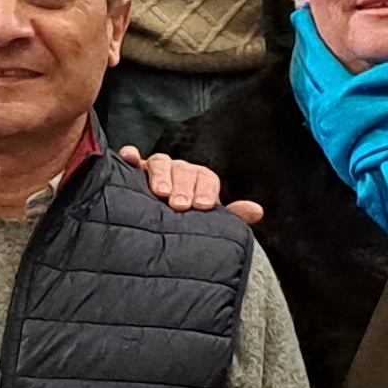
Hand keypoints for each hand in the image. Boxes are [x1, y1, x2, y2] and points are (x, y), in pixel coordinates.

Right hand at [121, 147, 260, 226]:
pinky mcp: (133, 172)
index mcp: (199, 182)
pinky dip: (130, 157)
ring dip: (161, 175)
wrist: (153, 231)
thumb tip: (257, 211)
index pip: (207, 179)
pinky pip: (130, 159)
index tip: (203, 206)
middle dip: (184, 186)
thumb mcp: (209, 222)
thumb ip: (231, 216)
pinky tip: (131, 161)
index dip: (206, 190)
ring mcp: (155, 170)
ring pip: (160, 163)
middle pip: (184, 170)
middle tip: (180, 204)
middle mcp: (179, 172)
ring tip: (160, 192)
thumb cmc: (186, 224)